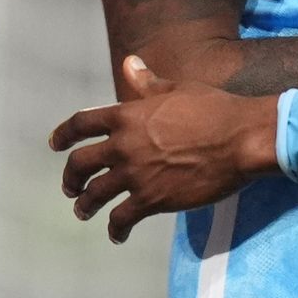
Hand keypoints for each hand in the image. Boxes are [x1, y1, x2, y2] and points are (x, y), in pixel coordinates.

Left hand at [50, 56, 279, 242]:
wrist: (242, 138)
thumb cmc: (216, 108)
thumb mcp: (179, 89)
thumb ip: (148, 83)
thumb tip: (129, 63)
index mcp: (127, 115)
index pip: (81, 124)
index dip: (63, 134)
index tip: (55, 144)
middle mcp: (123, 145)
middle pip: (79, 164)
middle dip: (70, 178)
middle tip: (70, 187)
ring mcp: (135, 175)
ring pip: (94, 195)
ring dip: (84, 205)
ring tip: (83, 211)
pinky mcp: (152, 200)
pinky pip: (122, 218)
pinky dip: (115, 229)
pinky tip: (117, 235)